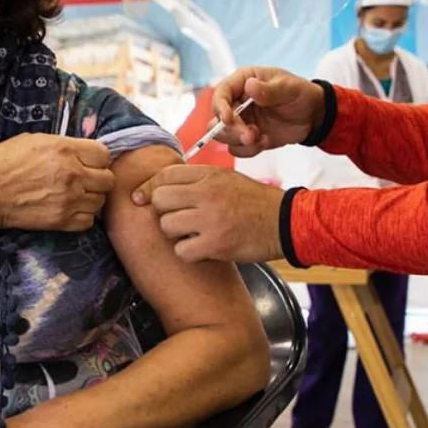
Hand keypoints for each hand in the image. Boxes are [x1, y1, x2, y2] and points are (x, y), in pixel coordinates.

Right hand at [0, 133, 114, 237]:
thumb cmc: (1, 162)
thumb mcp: (33, 140)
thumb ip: (62, 145)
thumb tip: (80, 152)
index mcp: (65, 149)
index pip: (104, 154)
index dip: (97, 158)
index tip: (88, 162)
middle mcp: (72, 174)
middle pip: (108, 179)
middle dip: (98, 179)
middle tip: (84, 180)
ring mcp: (69, 199)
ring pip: (100, 201)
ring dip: (91, 198)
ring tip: (75, 195)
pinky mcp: (61, 221)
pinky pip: (88, 221)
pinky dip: (82, 216)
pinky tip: (69, 209)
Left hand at [132, 166, 284, 262]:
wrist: (284, 221)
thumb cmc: (254, 201)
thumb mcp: (226, 179)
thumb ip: (195, 181)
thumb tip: (157, 188)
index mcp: (208, 175)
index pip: (164, 175)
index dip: (149, 187)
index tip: (143, 198)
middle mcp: (206, 194)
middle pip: (160, 200)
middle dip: (164, 211)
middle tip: (179, 218)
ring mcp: (210, 219)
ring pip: (167, 226)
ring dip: (175, 234)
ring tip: (192, 234)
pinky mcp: (215, 244)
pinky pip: (181, 250)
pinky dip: (188, 252)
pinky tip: (201, 248)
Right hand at [212, 67, 324, 156]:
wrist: (313, 116)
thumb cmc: (300, 94)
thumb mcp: (289, 88)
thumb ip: (269, 89)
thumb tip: (250, 87)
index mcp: (243, 82)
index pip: (221, 93)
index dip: (220, 107)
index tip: (228, 119)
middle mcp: (237, 102)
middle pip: (217, 119)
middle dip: (231, 130)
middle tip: (251, 135)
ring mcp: (241, 121)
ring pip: (223, 136)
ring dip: (240, 141)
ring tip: (262, 138)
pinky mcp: (247, 137)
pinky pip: (237, 148)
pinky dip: (249, 150)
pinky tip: (266, 141)